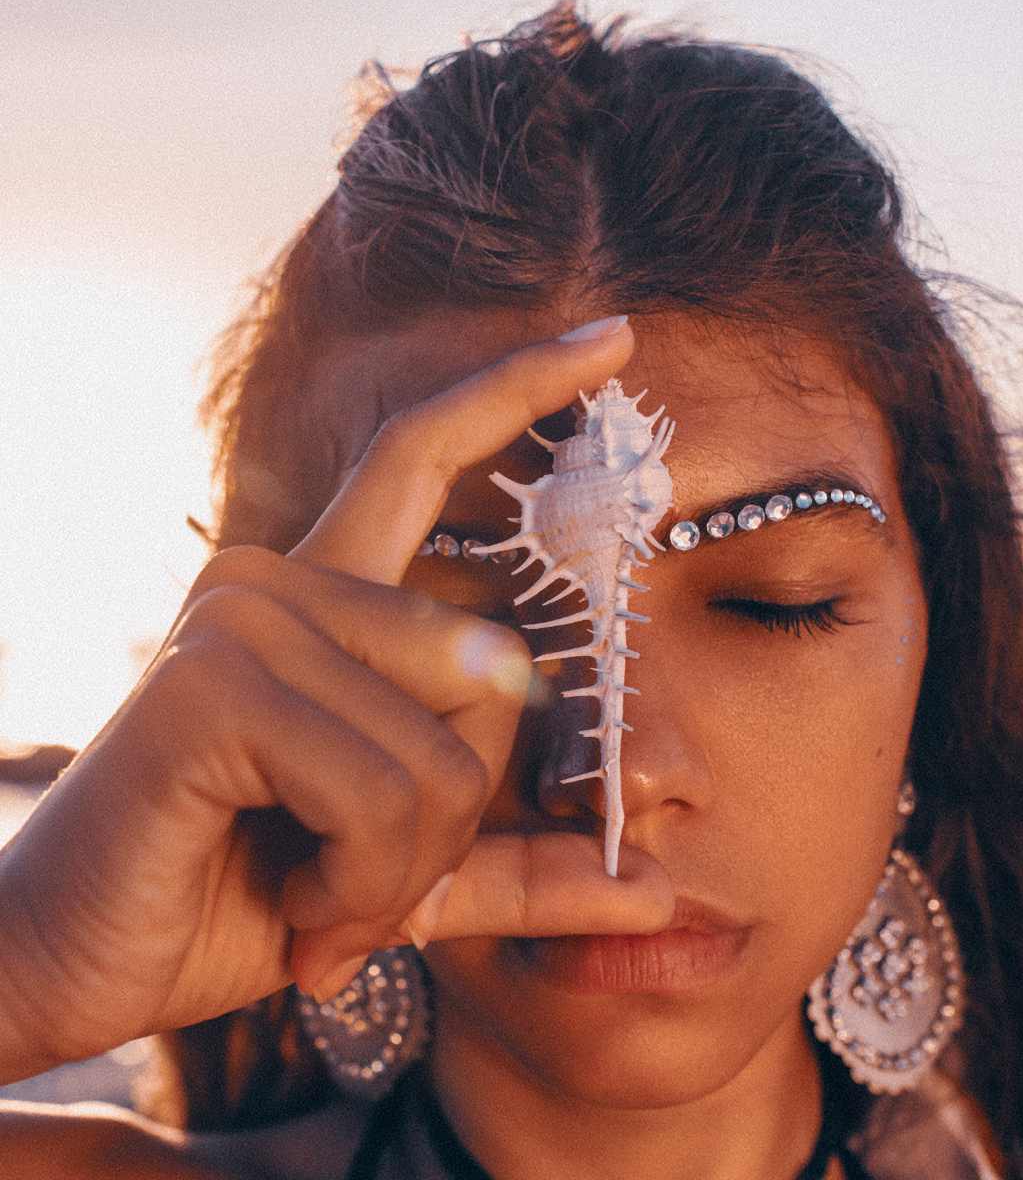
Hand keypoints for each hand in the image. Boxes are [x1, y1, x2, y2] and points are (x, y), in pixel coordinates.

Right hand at [0, 317, 673, 1081]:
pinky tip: (294, 905)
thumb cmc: (240, 897)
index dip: (522, 388)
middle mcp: (280, 578)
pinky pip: (382, 788)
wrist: (78, 968)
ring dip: (406, 869)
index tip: (617, 339)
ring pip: (446, 750)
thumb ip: (525, 870)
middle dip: (459, 816)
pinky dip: (367, 881)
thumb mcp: (407, 878)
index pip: (426, 453)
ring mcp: (244, 615)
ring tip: (321, 904)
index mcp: (324, 598)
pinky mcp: (212, 682)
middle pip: (491, 667)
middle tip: (368, 890)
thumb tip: (661, 887)